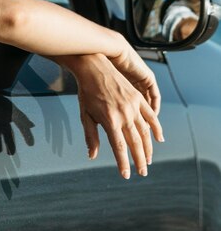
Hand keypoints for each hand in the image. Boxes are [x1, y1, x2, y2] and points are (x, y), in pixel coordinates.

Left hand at [66, 53, 163, 178]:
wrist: (93, 69)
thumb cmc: (86, 93)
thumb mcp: (85, 115)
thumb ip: (91, 136)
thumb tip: (92, 155)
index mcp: (110, 120)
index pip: (119, 148)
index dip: (123, 163)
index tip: (126, 175)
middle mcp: (124, 115)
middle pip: (135, 143)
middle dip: (139, 160)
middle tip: (142, 173)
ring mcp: (133, 106)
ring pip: (145, 132)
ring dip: (148, 148)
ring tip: (147, 161)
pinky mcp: (138, 98)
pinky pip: (151, 116)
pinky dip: (156, 128)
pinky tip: (159, 139)